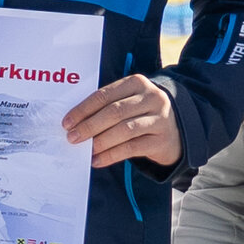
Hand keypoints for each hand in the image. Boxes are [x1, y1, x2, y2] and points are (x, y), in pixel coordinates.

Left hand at [65, 73, 180, 168]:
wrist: (176, 130)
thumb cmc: (141, 114)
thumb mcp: (128, 102)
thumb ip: (106, 107)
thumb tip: (75, 124)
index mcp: (137, 83)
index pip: (105, 95)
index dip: (83, 109)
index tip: (67, 122)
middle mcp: (151, 98)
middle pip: (114, 112)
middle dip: (89, 126)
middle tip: (72, 137)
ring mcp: (159, 119)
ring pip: (124, 130)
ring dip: (100, 141)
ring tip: (86, 150)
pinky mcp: (161, 140)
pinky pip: (131, 148)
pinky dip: (111, 155)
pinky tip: (98, 160)